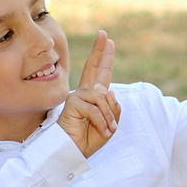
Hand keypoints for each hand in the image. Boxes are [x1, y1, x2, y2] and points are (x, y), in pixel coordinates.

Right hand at [55, 29, 120, 158]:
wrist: (74, 152)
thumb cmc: (89, 139)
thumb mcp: (110, 123)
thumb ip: (114, 107)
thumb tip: (108, 91)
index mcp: (94, 97)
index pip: (101, 74)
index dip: (105, 58)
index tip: (109, 41)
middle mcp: (85, 93)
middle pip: (94, 68)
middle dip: (100, 51)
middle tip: (104, 35)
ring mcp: (77, 96)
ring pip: (103, 97)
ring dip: (109, 116)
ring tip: (110, 130)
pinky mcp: (72, 103)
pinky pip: (95, 108)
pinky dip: (102, 121)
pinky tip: (103, 131)